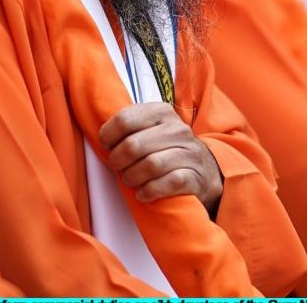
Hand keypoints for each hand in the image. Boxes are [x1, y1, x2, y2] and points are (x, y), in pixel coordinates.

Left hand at [99, 102, 223, 217]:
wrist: (204, 169)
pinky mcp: (195, 176)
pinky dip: (149, 191)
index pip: (125, 119)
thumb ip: (129, 126)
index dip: (109, 136)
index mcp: (161, 111)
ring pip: (150, 165)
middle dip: (118, 160)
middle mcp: (177, 129)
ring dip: (132, 177)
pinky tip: (143, 194)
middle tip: (117, 167)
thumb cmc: (165, 149)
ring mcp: (188, 152)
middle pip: (134, 145)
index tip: (107, 146)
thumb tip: (102, 138)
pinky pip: (168, 183)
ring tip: (129, 180)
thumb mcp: (150, 128)